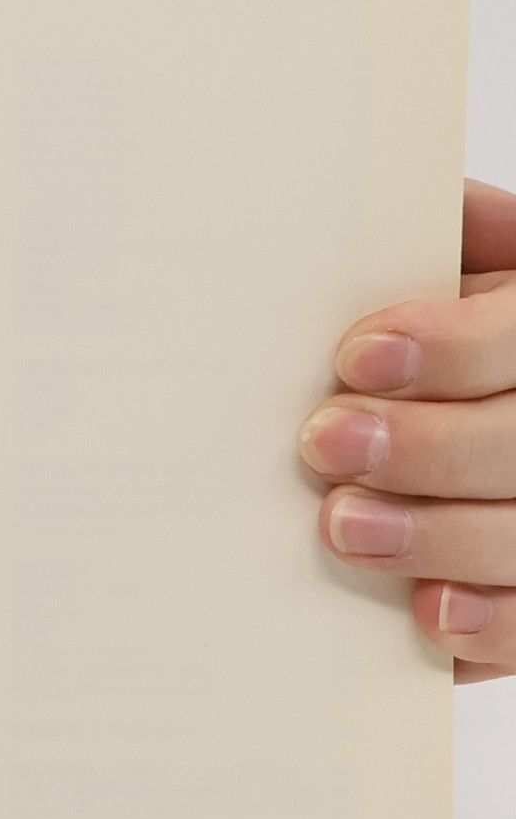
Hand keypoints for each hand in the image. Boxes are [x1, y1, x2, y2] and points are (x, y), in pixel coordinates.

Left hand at [303, 179, 515, 682]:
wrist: (446, 403)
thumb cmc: (430, 329)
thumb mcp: (442, 265)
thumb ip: (423, 238)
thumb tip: (353, 194)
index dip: (455, 346)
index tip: (354, 356)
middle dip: (430, 446)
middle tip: (324, 442)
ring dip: (441, 536)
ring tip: (342, 525)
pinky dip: (494, 623)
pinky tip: (426, 613)